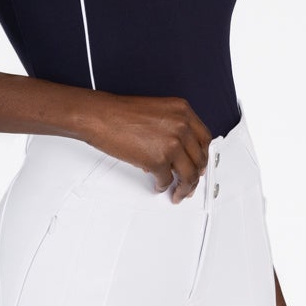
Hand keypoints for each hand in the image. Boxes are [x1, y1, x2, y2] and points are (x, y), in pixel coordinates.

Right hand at [84, 93, 210, 201]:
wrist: (101, 116)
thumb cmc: (121, 114)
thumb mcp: (157, 112)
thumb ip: (173, 127)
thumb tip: (179, 151)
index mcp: (182, 111)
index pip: (204, 138)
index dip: (203, 155)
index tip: (200, 164)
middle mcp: (181, 126)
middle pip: (199, 159)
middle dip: (196, 175)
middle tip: (191, 183)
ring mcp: (172, 144)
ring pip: (189, 174)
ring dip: (185, 188)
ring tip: (179, 193)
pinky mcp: (158, 160)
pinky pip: (167, 181)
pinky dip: (163, 186)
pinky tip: (159, 185)